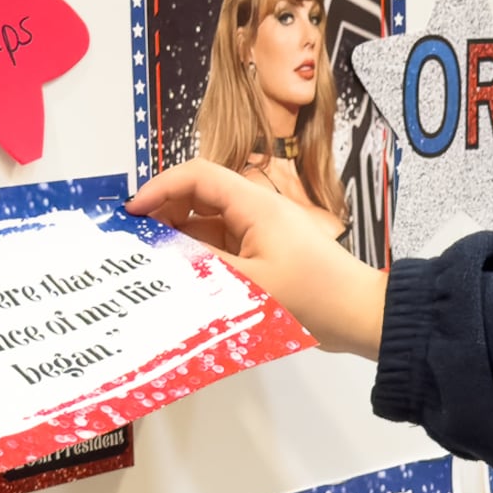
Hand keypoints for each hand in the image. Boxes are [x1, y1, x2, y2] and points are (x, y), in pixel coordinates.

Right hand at [128, 159, 389, 354]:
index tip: (132, 213)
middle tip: (135, 243)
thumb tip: (157, 257)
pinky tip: (181, 280)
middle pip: (198, 199)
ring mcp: (260, 234)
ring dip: (180, 242)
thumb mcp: (249, 284)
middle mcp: (255, 212)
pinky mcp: (264, 256)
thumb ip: (199, 267)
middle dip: (164, 215)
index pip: (197, 176)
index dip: (160, 188)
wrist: (361, 316)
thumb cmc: (316, 296)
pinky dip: (199, 261)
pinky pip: (222, 250)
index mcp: (254, 204)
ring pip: (207, 227)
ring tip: (150, 264)